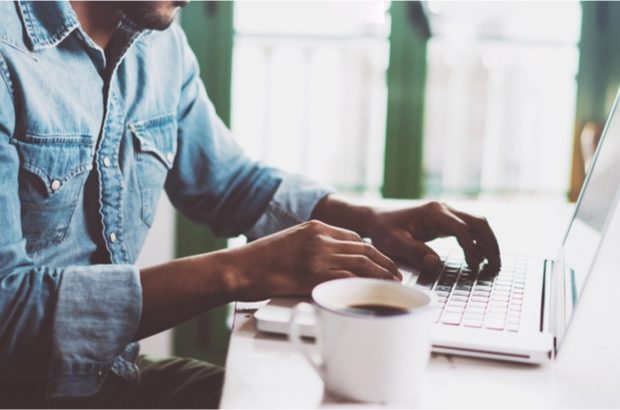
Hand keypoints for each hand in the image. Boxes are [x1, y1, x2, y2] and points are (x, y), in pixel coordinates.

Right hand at [227, 220, 400, 299]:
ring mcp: (319, 256)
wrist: (240, 268)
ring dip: (382, 274)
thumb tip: (330, 261)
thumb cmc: (260, 260)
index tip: (381, 261)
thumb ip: (312, 247)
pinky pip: (348, 279)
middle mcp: (321, 238)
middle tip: (396, 274)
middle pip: (364, 249)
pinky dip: (366, 286)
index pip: (354, 237)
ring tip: (394, 284)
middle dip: (384, 262)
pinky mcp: (314, 275)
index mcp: (315, 227)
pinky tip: (374, 293)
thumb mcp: (290, 242)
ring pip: (362, 263)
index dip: (372, 251)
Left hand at [366, 202, 500, 271]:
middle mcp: (443, 209)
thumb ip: (414, 252)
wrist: (376, 219)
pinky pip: (469, 228)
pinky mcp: (445, 220)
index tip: (474, 268)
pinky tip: (479, 258)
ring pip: (477, 223)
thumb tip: (436, 263)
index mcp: (433, 213)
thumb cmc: (383, 230)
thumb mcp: (393, 243)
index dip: (471, 249)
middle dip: (490, 244)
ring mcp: (446, 213)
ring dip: (488, 242)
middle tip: (496, 267)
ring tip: (493, 265)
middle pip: (478, 222)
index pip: (462, 230)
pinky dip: (478, 242)